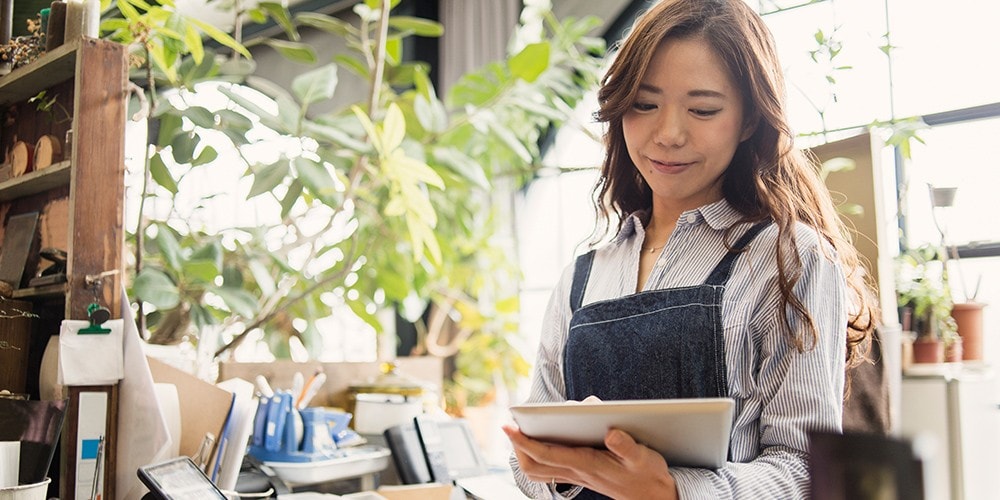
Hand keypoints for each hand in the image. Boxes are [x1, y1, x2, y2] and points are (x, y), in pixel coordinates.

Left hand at [503, 425, 677, 499]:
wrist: (655, 496)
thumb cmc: (648, 474)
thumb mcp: (643, 458)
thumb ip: (627, 446)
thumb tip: (610, 432)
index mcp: (587, 464)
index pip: (546, 454)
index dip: (524, 441)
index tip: (509, 426)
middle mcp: (578, 471)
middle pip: (534, 466)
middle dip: (518, 447)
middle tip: (512, 427)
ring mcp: (577, 475)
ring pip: (539, 471)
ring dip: (525, 453)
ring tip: (520, 432)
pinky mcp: (581, 475)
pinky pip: (550, 470)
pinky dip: (539, 457)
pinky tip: (541, 442)